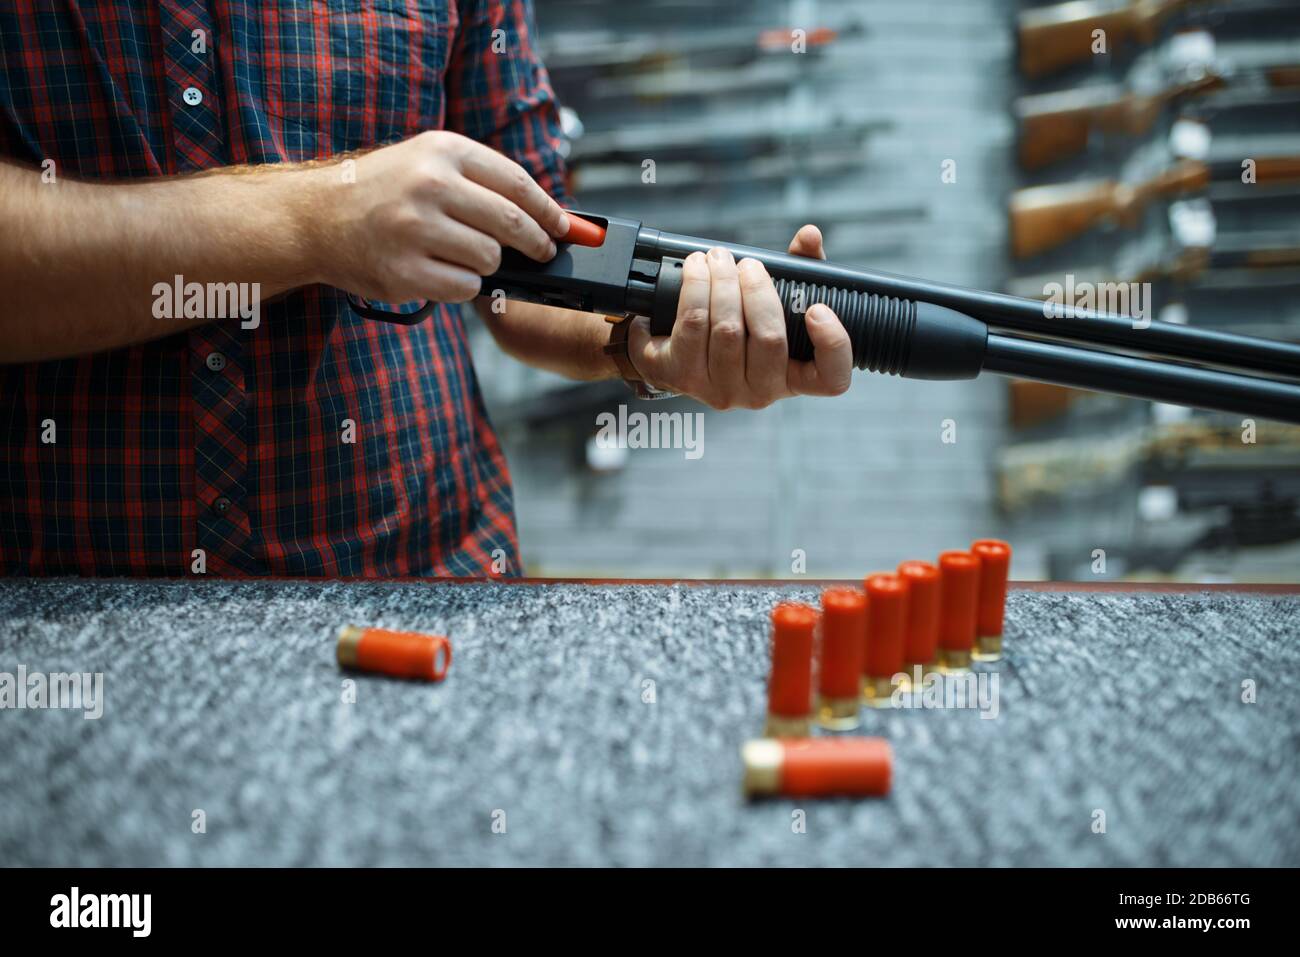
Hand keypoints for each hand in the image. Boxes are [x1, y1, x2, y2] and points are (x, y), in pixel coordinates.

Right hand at [309, 130, 569, 303]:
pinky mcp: (404, 272)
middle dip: (536, 244)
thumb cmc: (382, 192)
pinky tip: (444, 273)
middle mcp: (429, 185)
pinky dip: (465, 286)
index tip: (565, 228)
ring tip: (465, 257)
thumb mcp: (427, 163)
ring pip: (490, 259)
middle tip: (542, 253)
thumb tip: (547, 216)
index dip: (549, 211)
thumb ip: (482, 183)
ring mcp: (415, 230)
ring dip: (490, 265)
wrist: (315, 218)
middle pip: (512, 223)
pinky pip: (465, 288)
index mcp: (442, 151)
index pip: (517, 183)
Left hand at [627, 225, 852, 409]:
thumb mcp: (774, 299)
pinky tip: (696, 269)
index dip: (832, 345)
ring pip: (727, 329)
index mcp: (794, 377)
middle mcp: (760, 392)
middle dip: (757, 289)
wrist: (675, 350)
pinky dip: (694, 287)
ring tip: (718, 259)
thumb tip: (809, 235)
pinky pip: (692, 325)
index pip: (831, 379)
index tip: (817, 309)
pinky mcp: (683, 377)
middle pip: (769, 339)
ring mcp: (721, 390)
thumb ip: (799, 269)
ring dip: (722, 282)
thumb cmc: (737, 325)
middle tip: (747, 264)